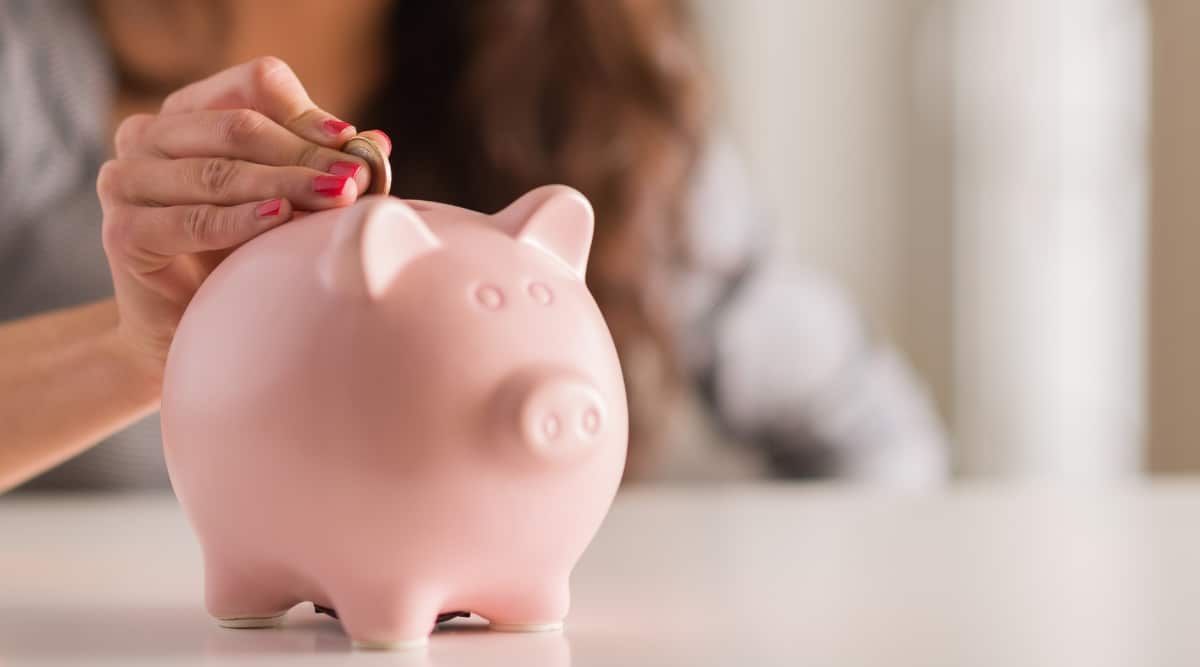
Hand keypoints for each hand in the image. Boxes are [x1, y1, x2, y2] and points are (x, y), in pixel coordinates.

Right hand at [97, 57, 391, 384]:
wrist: (183, 326)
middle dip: (305, 154)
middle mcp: (148, 135)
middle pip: (239, 125)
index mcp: (189, 112)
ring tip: (335, 198)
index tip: (350, 146)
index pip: (252, 86)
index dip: (305, 114)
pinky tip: (278, 220)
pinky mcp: (122, 231)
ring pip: (218, 171)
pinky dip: (239, 220)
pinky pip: (192, 221)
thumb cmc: (238, 255)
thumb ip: (320, 168)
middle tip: (355, 181)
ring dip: (284, 184)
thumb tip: (377, 143)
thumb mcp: (284, 202)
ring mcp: (126, 179)